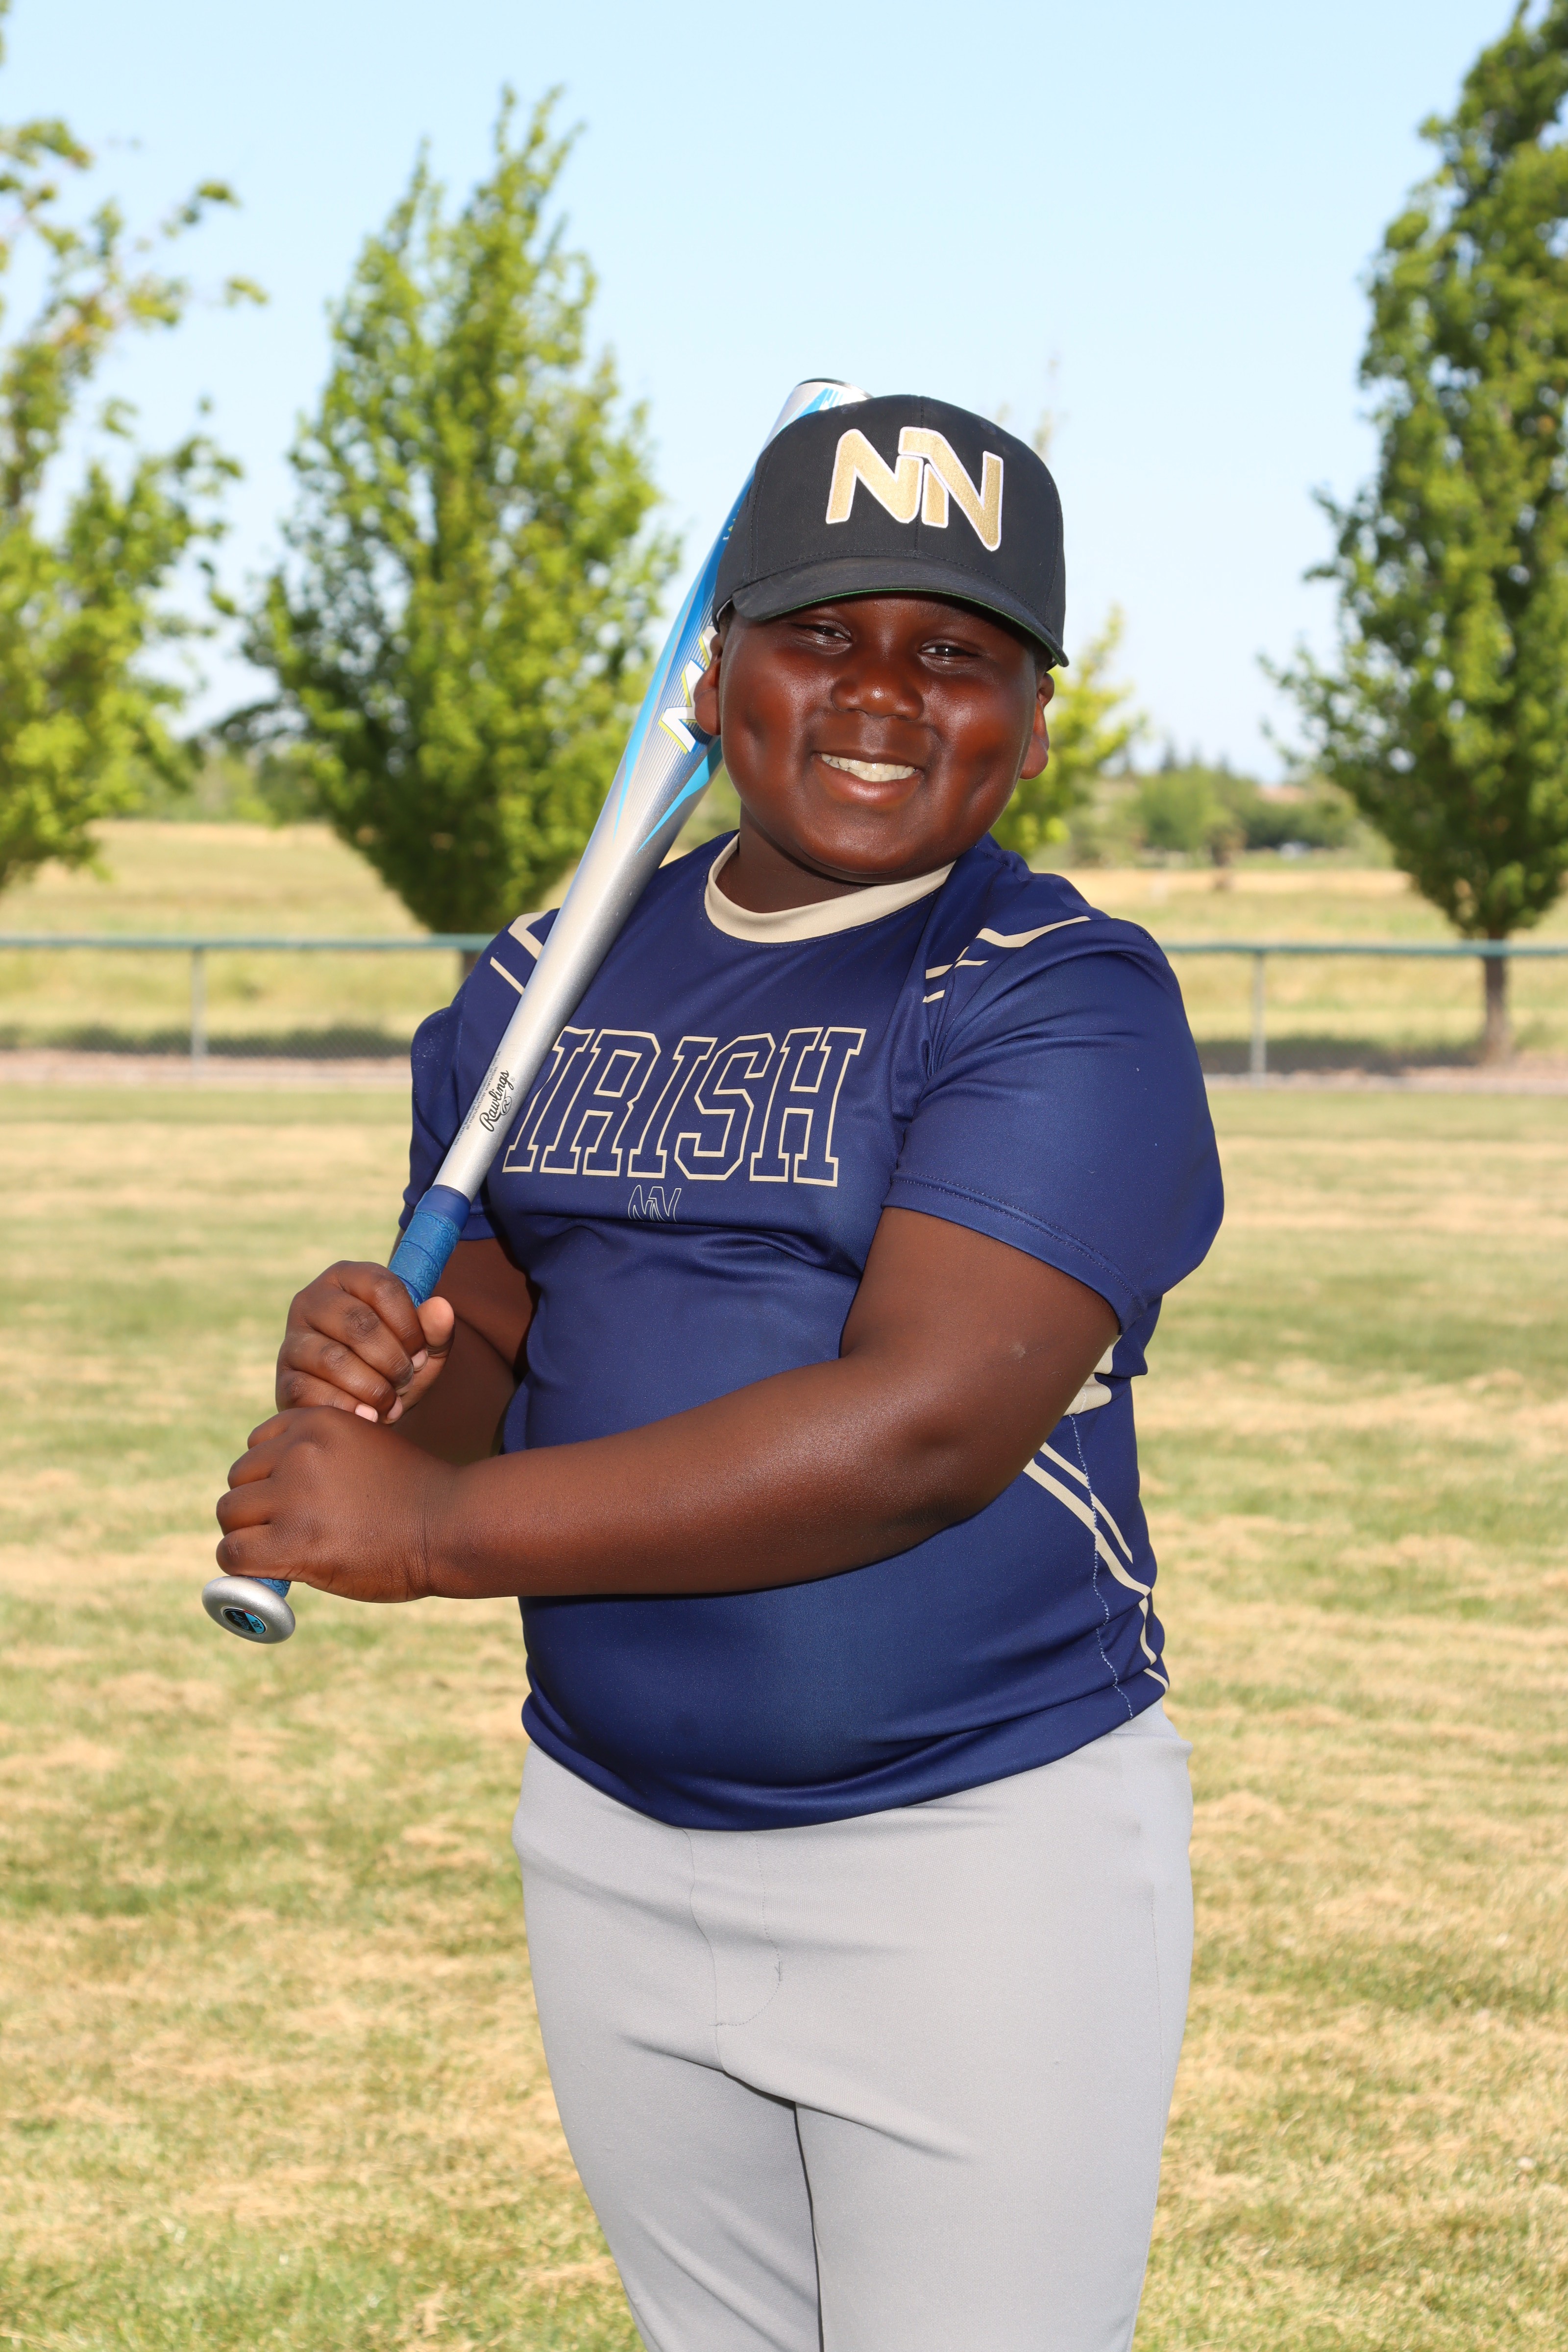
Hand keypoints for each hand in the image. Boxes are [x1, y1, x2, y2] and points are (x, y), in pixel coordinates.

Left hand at [214, 1407, 459, 1602]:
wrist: (453, 1524)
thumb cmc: (418, 1494)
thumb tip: (280, 1489)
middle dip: (256, 1508)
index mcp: (318, 1421)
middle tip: (286, 1533)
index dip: (269, 1477)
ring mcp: (295, 1496)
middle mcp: (300, 1451)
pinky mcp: (294, 1542)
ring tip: (280, 1554)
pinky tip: (269, 1575)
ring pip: (230, 1515)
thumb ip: (323, 1455)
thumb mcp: (366, 1447)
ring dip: (248, 1537)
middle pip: (238, 1480)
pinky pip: (233, 1554)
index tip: (291, 1501)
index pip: (256, 1444)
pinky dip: (242, 1570)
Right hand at [276, 1261, 455, 1424]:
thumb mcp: (422, 1351)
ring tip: (389, 1403)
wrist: (363, 1410)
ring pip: (333, 1359)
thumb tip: (441, 1307)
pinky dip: (346, 1407)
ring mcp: (293, 1338)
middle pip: (359, 1324)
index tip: (420, 1353)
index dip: (409, 1326)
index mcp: (348, 1278)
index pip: (382, 1287)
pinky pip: (309, 1390)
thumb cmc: (393, 1368)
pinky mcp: (283, 1377)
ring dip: (372, 1388)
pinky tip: (366, 1417)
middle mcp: (312, 1299)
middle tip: (405, 1381)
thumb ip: (436, 1330)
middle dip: (392, 1360)